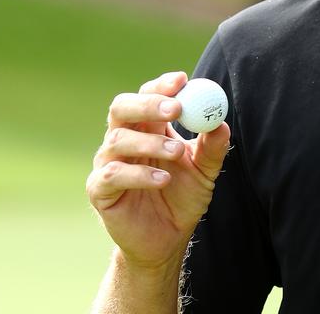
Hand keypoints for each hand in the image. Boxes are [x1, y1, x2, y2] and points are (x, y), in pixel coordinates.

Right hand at [87, 71, 230, 270]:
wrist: (168, 239)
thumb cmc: (183, 197)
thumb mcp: (205, 171)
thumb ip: (212, 148)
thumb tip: (220, 123)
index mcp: (148, 128)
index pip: (147, 95)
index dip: (161, 85)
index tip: (182, 80)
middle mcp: (123, 140)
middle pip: (122, 108)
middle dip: (148, 103)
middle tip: (175, 108)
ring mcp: (108, 163)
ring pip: (118, 139)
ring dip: (150, 142)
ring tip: (176, 153)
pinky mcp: (99, 190)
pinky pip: (112, 174)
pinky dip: (138, 174)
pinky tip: (162, 179)